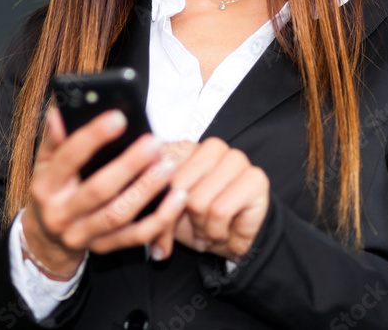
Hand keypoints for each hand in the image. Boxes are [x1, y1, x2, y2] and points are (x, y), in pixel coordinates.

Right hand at [22, 107, 188, 278]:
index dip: (93, 137)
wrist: (45, 237)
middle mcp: (61, 213)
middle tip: (154, 142)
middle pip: (99, 189)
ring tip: (168, 166)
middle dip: (129, 165)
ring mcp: (82, 234)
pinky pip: (135, 236)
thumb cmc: (52, 190)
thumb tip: (60, 112)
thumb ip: (56, 139)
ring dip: (147, 189)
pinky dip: (159, 219)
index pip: (68, 158)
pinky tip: (177, 198)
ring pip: (119, 214)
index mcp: (46, 185)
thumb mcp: (46, 164)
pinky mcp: (102, 248)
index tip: (118, 118)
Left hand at [147, 138, 268, 263]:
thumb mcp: (164, 212)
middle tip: (192, 226)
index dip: (155, 201)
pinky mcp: (255, 178)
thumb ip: (149, 204)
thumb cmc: (195, 222)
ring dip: (200, 227)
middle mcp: (211, 147)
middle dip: (181, 216)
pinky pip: (219, 211)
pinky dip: (216, 231)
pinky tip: (222, 231)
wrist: (229, 241)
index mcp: (187, 147)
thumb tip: (132, 209)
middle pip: (177, 184)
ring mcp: (235, 159)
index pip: (159, 168)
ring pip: (198, 200)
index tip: (156, 219)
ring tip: (207, 229)